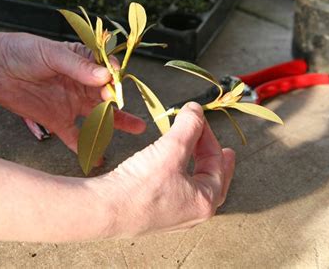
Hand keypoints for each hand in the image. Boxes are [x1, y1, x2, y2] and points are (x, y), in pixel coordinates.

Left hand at [0, 28, 145, 151]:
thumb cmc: (20, 52)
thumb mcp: (50, 53)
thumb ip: (78, 66)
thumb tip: (105, 77)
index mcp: (82, 62)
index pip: (107, 70)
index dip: (115, 77)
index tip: (117, 82)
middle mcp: (81, 84)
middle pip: (108, 96)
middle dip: (121, 102)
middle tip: (128, 109)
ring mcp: (70, 104)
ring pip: (98, 116)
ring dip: (115, 123)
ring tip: (137, 128)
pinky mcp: (56, 120)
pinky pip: (75, 135)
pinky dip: (86, 147)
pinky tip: (98, 158)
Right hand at [94, 102, 235, 236]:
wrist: (105, 210)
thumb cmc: (140, 186)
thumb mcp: (171, 148)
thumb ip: (189, 126)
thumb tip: (196, 110)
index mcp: (205, 201)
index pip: (216, 163)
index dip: (209, 135)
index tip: (199, 118)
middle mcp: (192, 214)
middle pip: (212, 182)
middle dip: (214, 161)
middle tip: (223, 151)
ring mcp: (173, 218)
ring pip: (194, 189)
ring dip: (195, 168)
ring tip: (195, 155)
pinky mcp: (154, 215)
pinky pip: (176, 193)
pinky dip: (179, 177)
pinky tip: (170, 170)